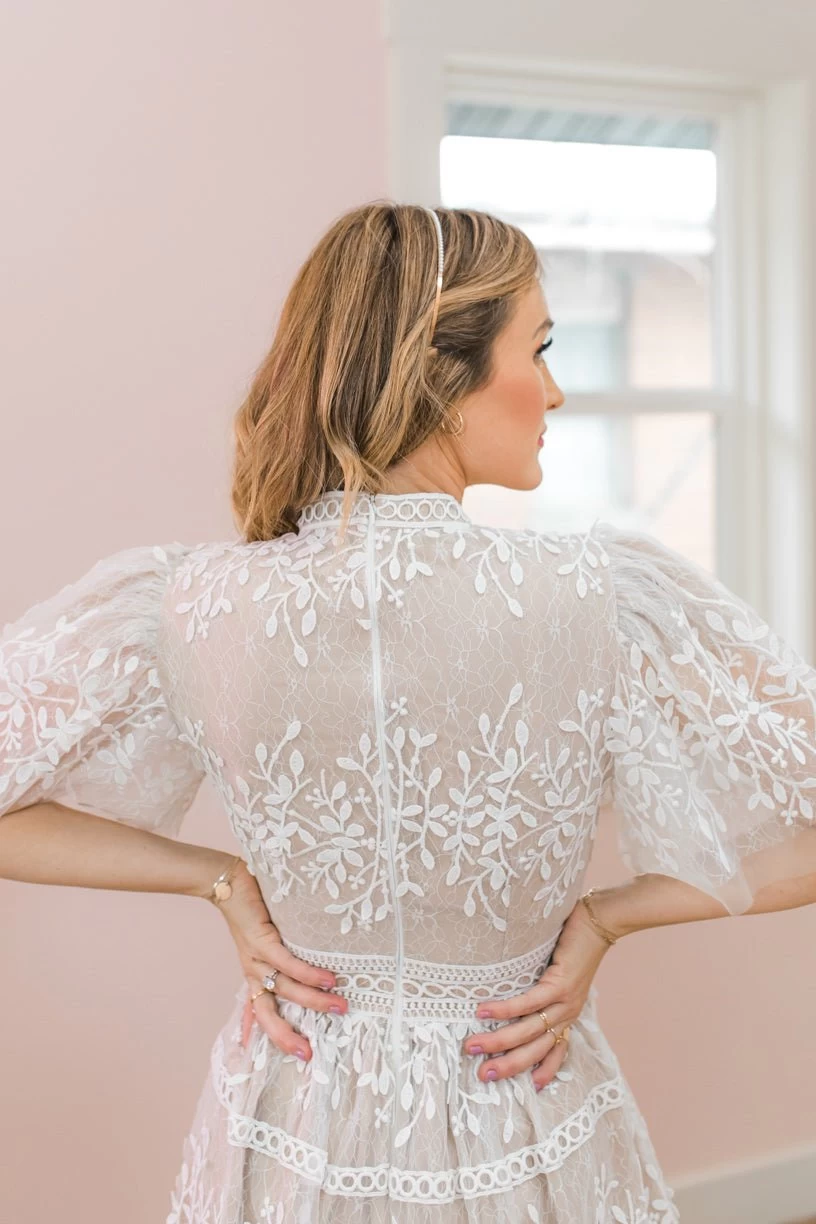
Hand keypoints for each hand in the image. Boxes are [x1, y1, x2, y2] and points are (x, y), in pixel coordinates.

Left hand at [213, 859, 347, 1061]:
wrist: (225, 880)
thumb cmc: (254, 906)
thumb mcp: (269, 936)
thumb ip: (286, 952)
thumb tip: (318, 965)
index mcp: (255, 974)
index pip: (264, 1013)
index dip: (279, 1036)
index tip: (301, 1057)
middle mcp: (253, 971)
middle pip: (268, 1012)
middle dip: (289, 1035)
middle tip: (312, 1054)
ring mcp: (255, 957)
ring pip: (284, 988)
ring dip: (314, 999)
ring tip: (340, 1006)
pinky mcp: (260, 939)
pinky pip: (286, 962)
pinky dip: (307, 973)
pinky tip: (327, 979)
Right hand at [463, 896, 614, 1089]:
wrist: (601, 921)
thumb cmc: (576, 942)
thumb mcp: (560, 974)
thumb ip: (543, 986)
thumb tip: (513, 985)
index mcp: (569, 1013)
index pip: (556, 1050)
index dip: (544, 1070)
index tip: (531, 1089)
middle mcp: (568, 1013)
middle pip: (536, 1049)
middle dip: (508, 1065)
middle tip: (481, 1076)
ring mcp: (565, 1001)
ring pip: (528, 1030)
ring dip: (498, 1042)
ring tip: (472, 1046)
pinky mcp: (559, 984)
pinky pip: (528, 1002)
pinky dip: (505, 1010)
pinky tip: (483, 1011)